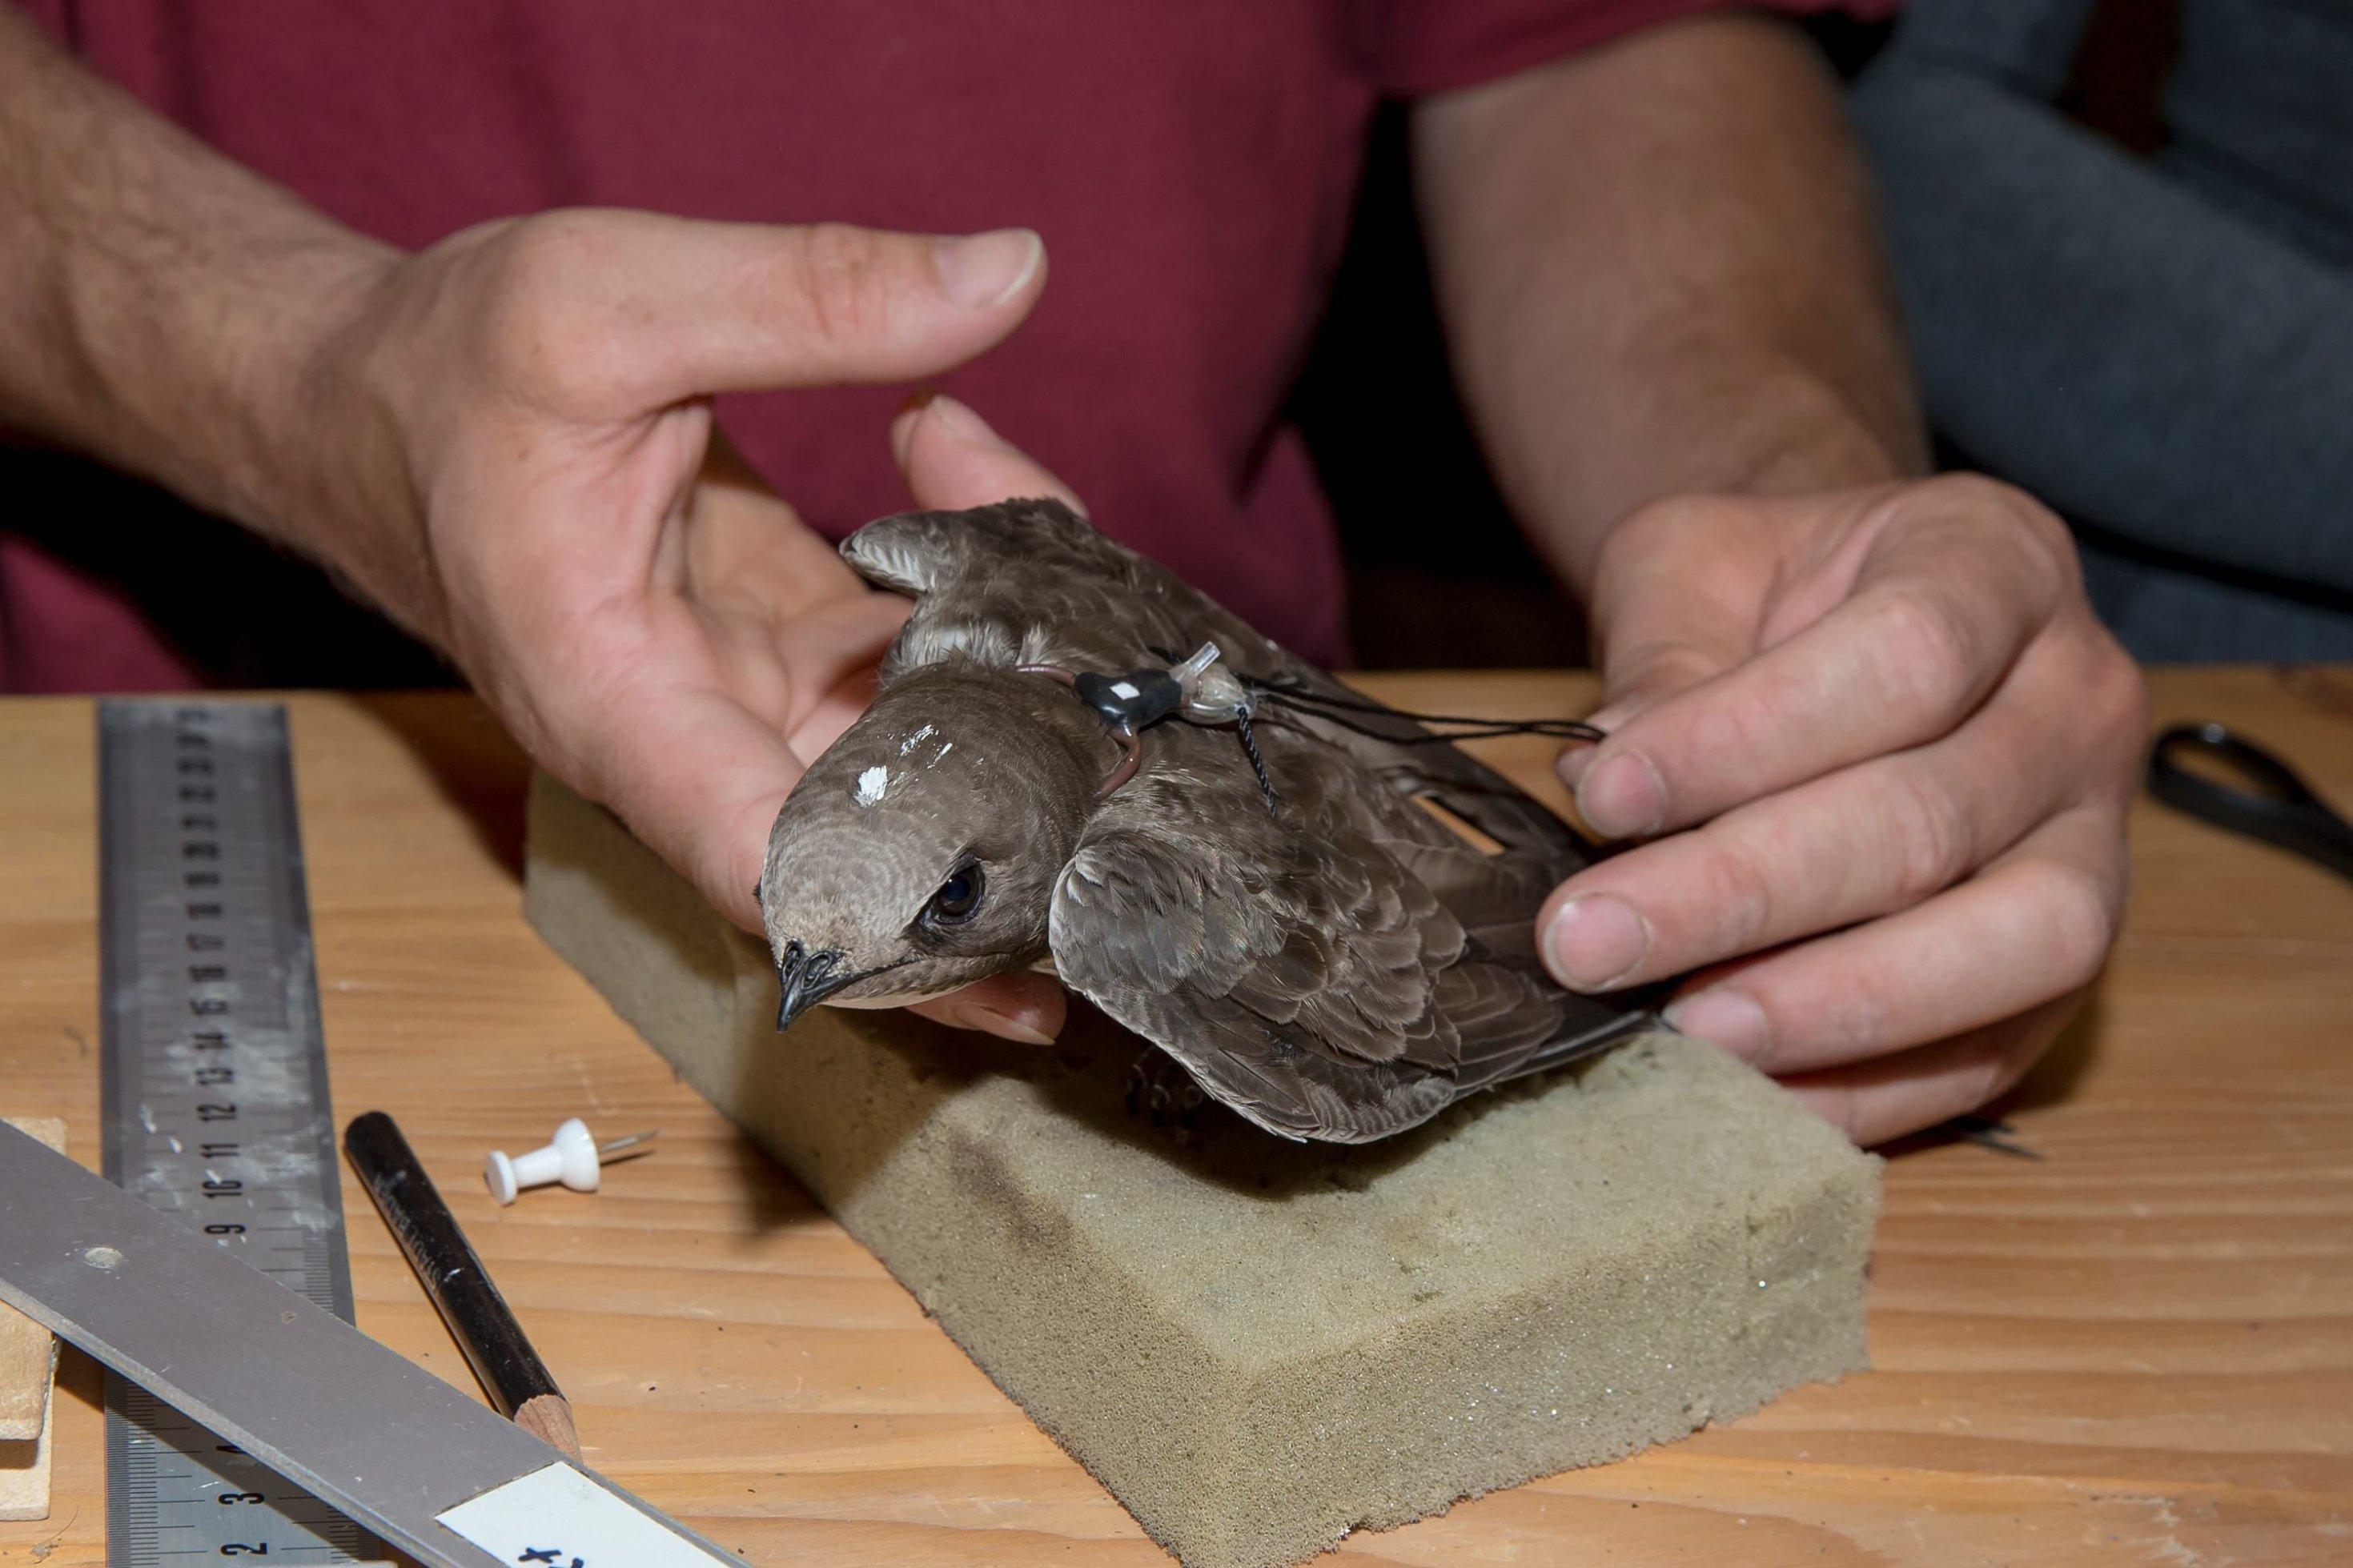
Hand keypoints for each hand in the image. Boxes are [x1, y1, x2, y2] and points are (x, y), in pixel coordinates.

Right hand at [301, 209, 1069, 1041]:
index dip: (902, 926)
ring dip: (1015, 687)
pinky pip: (905, 671)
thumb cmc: (443, 368)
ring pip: (913, 746)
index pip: (768, 863)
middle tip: (1152, 752)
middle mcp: (686, 739)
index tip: (1027, 965)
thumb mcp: (604, 300)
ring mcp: (738, 707)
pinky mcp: (776, 656)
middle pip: (878, 825)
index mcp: (618, 705)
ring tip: (1105, 612)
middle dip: (1019, 804)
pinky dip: (973, 608)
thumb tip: (1009, 275)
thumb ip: (811, 294)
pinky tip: (998, 499)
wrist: (372, 396)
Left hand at [1539, 476, 2146, 1143]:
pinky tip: (1741, 1096)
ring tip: (1685, 1032)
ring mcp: (2096, 843)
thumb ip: (1662, 657)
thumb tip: (1608, 777)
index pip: (1905, 656)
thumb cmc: (1764, 593)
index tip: (1604, 796)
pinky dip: (1869, 1088)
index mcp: (1996, 563)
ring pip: (2015, 942)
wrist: (1838, 624)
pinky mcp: (2066, 971)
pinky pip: (1997, 1050)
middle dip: (1747, 893)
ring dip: (1834, 1004)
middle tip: (1592, 943)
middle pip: (1936, 817)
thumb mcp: (1694, 565)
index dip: (1746, 737)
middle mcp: (2078, 702)